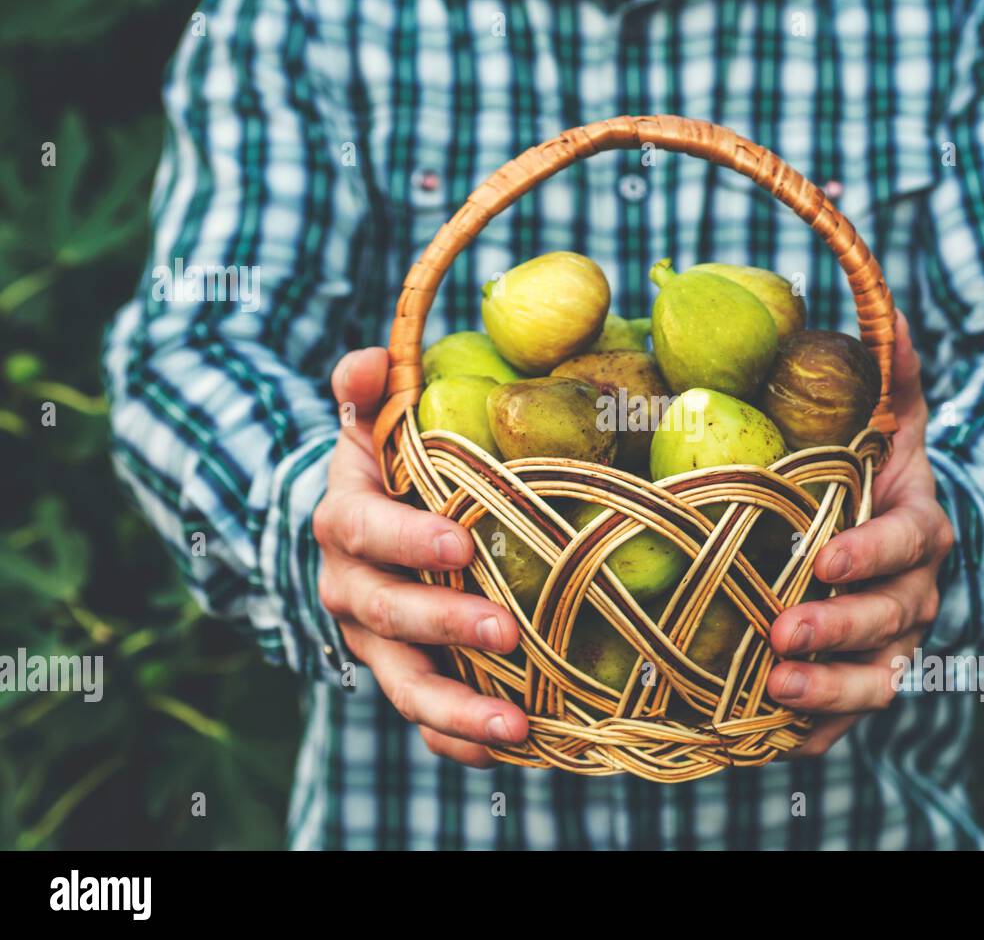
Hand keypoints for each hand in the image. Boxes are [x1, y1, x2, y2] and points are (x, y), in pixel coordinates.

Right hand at [312, 347, 528, 766]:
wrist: (360, 532)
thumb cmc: (384, 467)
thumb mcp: (370, 422)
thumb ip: (367, 388)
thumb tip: (367, 361)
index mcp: (345, 522)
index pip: (365, 529)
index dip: (406, 538)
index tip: (460, 543)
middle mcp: (351, 589)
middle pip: (386, 613)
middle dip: (443, 624)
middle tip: (506, 631)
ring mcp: (374, 643)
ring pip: (402, 683)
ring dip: (455, 706)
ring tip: (513, 726)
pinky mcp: (402, 676)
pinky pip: (423, 718)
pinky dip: (457, 739)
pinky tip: (511, 747)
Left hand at [766, 311, 954, 756]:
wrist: (898, 532)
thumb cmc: (880, 468)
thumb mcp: (891, 414)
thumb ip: (889, 368)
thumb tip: (887, 302)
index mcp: (918, 527)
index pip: (905, 542)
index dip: (870, 553)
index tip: (824, 558)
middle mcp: (914, 593)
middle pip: (891, 619)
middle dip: (841, 628)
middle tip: (785, 630)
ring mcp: (893, 643)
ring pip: (878, 680)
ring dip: (831, 691)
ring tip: (777, 692)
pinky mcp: (862, 680)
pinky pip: (848, 719)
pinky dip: (816, 734)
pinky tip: (770, 746)